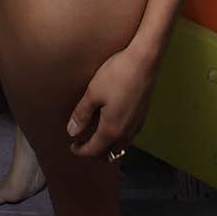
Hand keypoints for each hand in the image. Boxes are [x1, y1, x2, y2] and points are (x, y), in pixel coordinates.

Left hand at [65, 45, 163, 159]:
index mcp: (111, 130)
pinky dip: (120, 137)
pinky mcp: (143, 115)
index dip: (81, 151)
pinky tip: (114, 124)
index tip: (73, 146)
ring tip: (98, 135)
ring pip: (122, 146)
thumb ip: (82, 114)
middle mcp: (126, 133)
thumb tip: (72, 132)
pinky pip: (130, 136)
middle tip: (84, 143)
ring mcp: (137, 125)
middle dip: (96, 152)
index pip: (94, 150)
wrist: (144, 61)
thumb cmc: (116, 75)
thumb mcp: (93, 93)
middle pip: (110, 154)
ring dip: (109, 147)